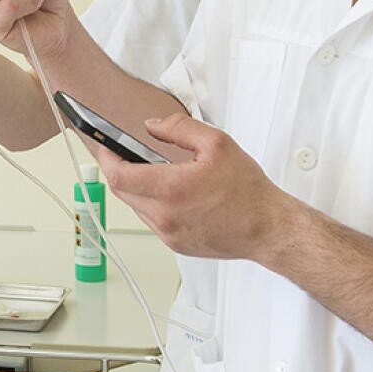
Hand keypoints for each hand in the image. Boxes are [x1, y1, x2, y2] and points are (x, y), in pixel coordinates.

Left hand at [98, 112, 288, 259]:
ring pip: (136, 207)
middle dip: (120, 171)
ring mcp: (169, 234)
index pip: (118, 176)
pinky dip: (153, 204)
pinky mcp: (176, 245)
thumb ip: (179, 129)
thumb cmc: (248, 191)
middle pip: (122, 192)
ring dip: (137, 189)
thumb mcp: (217, 143)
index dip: (105, 159)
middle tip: (125, 155)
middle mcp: (165, 217)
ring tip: (154, 172)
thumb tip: (152, 126)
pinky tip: (171, 194)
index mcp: (172, 190)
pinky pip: (152, 221)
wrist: (267, 228)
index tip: (104, 148)